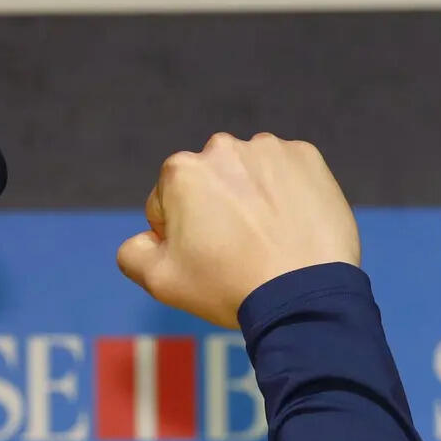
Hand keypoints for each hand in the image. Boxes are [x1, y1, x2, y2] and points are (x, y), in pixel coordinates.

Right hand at [115, 133, 360, 329]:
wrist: (303, 292)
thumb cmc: (227, 285)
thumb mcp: (159, 280)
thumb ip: (133, 252)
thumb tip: (145, 238)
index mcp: (181, 171)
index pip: (165, 203)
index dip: (177, 235)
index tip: (202, 257)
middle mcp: (223, 147)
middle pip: (207, 183)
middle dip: (213, 210)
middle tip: (233, 250)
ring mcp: (270, 149)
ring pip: (247, 176)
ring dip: (249, 200)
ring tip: (264, 240)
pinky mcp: (308, 158)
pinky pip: (285, 174)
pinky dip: (284, 196)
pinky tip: (289, 228)